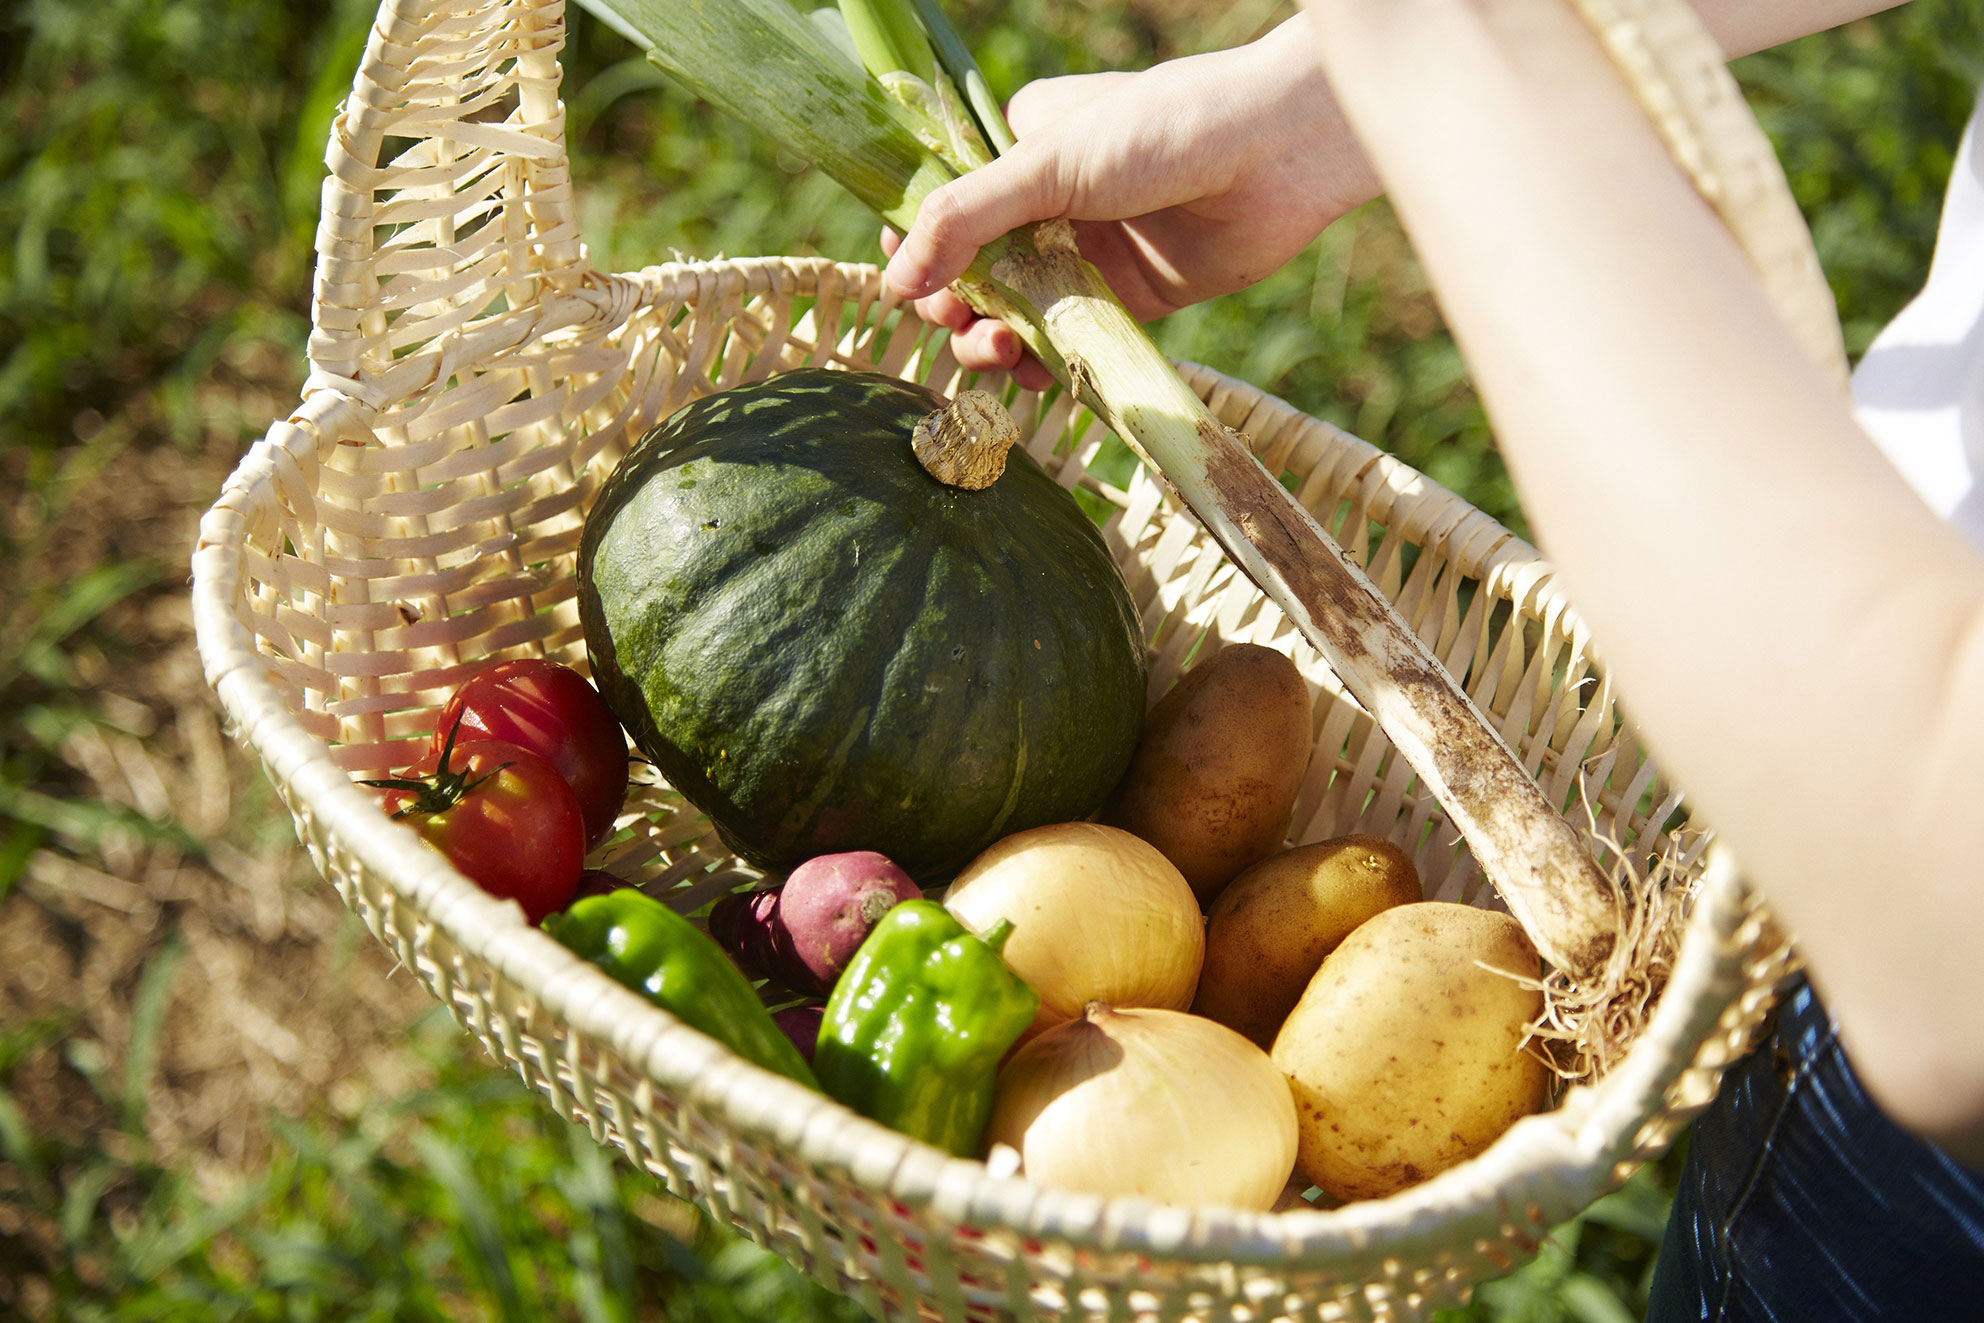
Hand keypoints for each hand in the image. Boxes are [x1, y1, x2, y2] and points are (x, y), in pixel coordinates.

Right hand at [882, 14, 1381, 385]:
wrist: (1278, 154)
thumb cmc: (1164, 129)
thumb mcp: (1049, 163)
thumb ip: (966, 220)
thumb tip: (893, 284)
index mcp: (1020, 151)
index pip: (945, 209)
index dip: (918, 252)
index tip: (908, 282)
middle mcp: (1048, 205)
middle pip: (970, 274)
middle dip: (953, 306)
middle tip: (961, 321)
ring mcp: (1087, 257)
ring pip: (1014, 316)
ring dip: (990, 343)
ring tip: (1001, 350)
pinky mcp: (1129, 301)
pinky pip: (1068, 345)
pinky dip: (1042, 368)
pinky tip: (1034, 378)